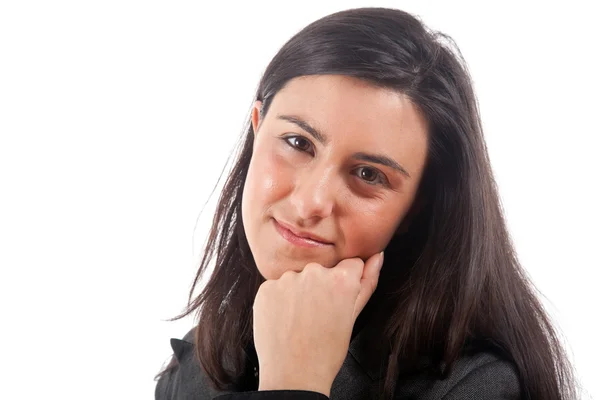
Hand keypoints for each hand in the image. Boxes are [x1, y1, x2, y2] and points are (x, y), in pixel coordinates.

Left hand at [252, 251, 383, 396]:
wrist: (293, 375)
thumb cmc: (327, 351)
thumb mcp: (353, 317)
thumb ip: (368, 281)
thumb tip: (378, 256)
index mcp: (341, 279)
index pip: (350, 264)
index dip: (346, 283)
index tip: (338, 301)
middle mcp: (314, 272)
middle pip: (322, 270)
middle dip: (321, 286)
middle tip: (318, 316)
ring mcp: (287, 279)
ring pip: (298, 278)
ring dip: (299, 292)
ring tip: (300, 320)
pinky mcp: (266, 288)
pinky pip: (276, 287)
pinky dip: (279, 300)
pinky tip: (283, 320)